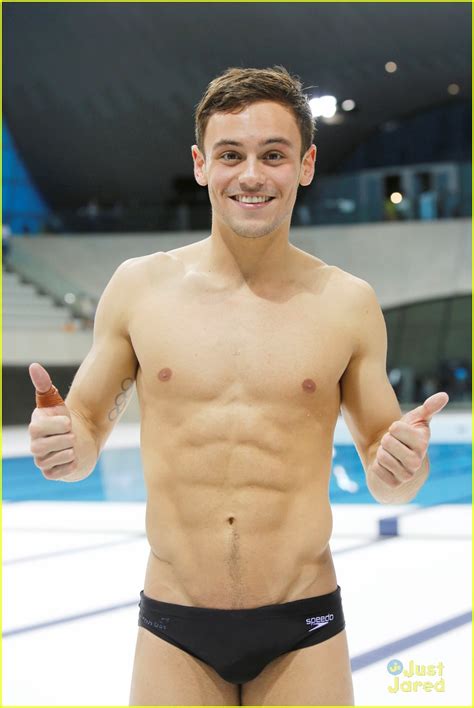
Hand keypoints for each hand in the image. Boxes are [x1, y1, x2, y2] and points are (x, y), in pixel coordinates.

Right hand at [28, 363, 76, 479]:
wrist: (80, 437)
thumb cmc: (64, 418)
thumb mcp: (56, 400)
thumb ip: (44, 383)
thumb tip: (33, 366)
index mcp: (34, 426)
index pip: (38, 428)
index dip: (57, 425)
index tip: (69, 421)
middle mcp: (34, 444)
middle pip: (44, 446)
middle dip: (64, 439)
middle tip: (72, 435)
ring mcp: (41, 460)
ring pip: (50, 460)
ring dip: (67, 452)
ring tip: (73, 446)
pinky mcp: (50, 473)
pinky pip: (56, 474)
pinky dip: (68, 466)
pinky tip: (74, 458)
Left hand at [372, 392, 448, 486]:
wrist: (395, 460)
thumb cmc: (405, 436)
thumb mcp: (416, 420)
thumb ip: (428, 408)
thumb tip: (444, 395)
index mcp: (422, 443)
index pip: (395, 428)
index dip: (393, 428)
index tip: (399, 432)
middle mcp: (417, 461)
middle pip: (387, 442)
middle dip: (385, 441)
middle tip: (393, 444)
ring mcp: (407, 475)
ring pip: (381, 456)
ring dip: (380, 453)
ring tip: (389, 454)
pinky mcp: (394, 484)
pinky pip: (376, 469)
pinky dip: (376, 466)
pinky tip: (386, 466)